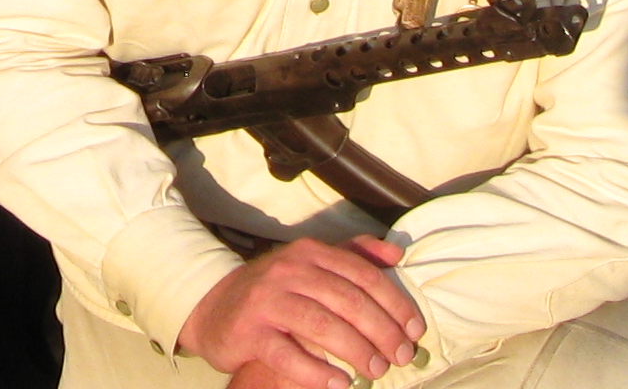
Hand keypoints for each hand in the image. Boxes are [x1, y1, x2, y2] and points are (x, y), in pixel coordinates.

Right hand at [175, 234, 422, 384]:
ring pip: (321, 325)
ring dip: (356, 351)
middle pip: (347, 300)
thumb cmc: (274, 290)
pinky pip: (288, 354)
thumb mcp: (309, 263)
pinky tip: (338, 385)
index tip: (414, 329)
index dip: (394, 302)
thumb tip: (395, 253)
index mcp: (309, 253)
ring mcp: (267, 301)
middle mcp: (288, 271)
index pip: (361, 274)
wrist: (213, 306)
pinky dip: (317, 372)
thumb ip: (352, 254)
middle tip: (402, 356)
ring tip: (376, 371)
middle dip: (381, 331)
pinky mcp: (249, 332)